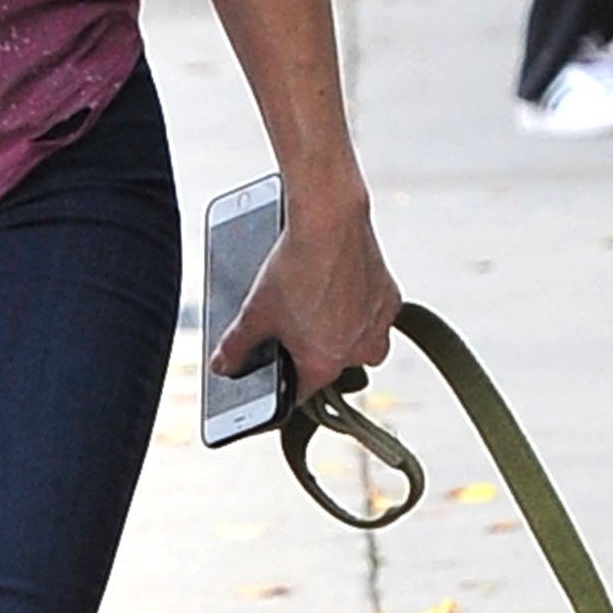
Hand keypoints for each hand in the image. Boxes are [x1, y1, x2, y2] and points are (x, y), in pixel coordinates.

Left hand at [215, 183, 399, 403]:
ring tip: (320, 306)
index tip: (281, 368)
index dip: (287, 383)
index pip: (303, 392)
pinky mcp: (390, 298)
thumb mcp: (255, 310)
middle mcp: (358, 351)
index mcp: (324, 363)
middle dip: (316, 351)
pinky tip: (340, 288)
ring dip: (343, 334)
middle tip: (298, 326)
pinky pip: (375, 316)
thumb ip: (236, 345)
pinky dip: (360, 308)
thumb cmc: (295, 266)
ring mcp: (377, 325)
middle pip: (333, 366)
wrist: (330, 220)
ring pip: (359, 344)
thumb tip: (222, 365)